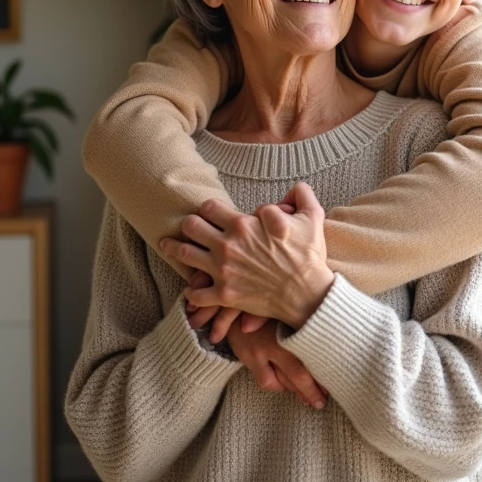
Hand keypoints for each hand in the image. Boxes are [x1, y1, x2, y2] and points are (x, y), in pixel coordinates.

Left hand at [161, 182, 333, 327]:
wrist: (308, 294)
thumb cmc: (309, 255)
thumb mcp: (312, 216)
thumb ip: (301, 194)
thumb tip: (293, 187)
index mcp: (243, 224)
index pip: (210, 206)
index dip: (210, 208)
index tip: (212, 212)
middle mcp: (227, 245)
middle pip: (190, 225)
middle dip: (190, 223)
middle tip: (190, 226)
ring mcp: (223, 271)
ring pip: (184, 253)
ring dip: (175, 248)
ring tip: (169, 246)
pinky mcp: (224, 295)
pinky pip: (196, 293)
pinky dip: (192, 291)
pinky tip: (191, 288)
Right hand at [226, 318, 327, 408]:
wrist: (235, 306)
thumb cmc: (269, 310)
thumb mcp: (287, 312)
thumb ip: (303, 323)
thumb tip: (332, 337)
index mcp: (294, 323)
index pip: (313, 352)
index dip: (324, 371)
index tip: (335, 382)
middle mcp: (279, 337)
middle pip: (300, 372)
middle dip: (313, 390)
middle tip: (322, 402)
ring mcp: (262, 348)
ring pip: (285, 380)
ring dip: (299, 392)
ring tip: (309, 400)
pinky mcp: (249, 357)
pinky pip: (267, 381)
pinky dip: (278, 386)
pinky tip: (283, 387)